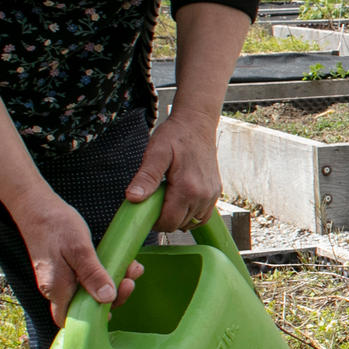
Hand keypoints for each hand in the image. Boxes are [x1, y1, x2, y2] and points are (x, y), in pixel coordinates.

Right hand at [13, 187, 140, 325]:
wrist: (37, 206)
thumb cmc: (55, 225)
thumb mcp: (79, 248)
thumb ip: (92, 274)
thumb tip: (107, 299)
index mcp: (56, 288)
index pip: (70, 320)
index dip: (91, 321)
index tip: (112, 308)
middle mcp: (56, 288)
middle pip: (85, 306)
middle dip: (112, 297)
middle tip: (129, 281)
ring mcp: (60, 278)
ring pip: (89, 290)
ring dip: (113, 283)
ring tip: (131, 268)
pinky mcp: (66, 268)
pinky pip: (87, 278)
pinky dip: (105, 273)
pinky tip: (121, 262)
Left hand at [126, 108, 221, 232]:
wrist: (197, 124)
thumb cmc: (175, 135)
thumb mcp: (155, 153)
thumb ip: (146, 177)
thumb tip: (133, 198)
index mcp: (187, 188)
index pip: (169, 222)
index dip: (154, 222)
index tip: (145, 210)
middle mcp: (203, 195)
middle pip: (179, 224)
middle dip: (164, 218)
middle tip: (154, 199)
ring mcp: (211, 195)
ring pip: (191, 222)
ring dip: (177, 217)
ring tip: (167, 197)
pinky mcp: (215, 192)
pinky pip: (203, 216)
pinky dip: (191, 215)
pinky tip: (180, 203)